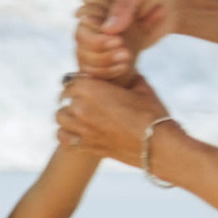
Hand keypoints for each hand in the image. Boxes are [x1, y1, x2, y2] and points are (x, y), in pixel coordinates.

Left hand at [55, 66, 172, 166]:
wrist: (157, 143)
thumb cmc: (151, 112)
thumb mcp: (139, 86)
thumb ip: (124, 77)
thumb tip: (124, 71)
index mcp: (91, 88)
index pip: (72, 80)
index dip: (79, 82)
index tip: (86, 85)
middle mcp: (81, 108)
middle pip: (64, 99)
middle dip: (73, 98)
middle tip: (84, 100)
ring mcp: (81, 129)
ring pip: (60, 118)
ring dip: (68, 115)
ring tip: (79, 116)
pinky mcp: (85, 146)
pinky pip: (63, 138)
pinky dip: (67, 134)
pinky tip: (77, 132)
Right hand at [74, 0, 181, 77]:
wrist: (170, 8)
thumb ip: (123, 6)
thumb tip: (107, 29)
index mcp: (93, 4)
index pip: (83, 25)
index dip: (96, 37)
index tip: (119, 41)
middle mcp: (91, 22)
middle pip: (82, 43)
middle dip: (101, 51)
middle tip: (125, 51)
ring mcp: (98, 39)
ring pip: (85, 58)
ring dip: (105, 61)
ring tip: (128, 58)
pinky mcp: (106, 53)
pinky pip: (96, 69)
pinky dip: (109, 71)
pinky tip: (126, 65)